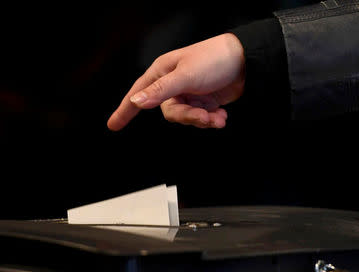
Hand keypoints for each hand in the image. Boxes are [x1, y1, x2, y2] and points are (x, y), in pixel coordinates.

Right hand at [107, 33, 244, 129]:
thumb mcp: (185, 75)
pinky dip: (212, 120)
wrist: (246, 61)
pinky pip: (201, 117)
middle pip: (171, 112)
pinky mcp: (204, 100)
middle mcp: (173, 84)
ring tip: (218, 117)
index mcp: (162, 72)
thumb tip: (137, 101)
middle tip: (204, 116)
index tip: (112, 125)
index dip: (125, 110)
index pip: (138, 94)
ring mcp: (189, 93)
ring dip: (203, 120)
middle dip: (189, 117)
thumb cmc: (214, 59)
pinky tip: (222, 116)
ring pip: (187, 117)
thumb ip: (160, 90)